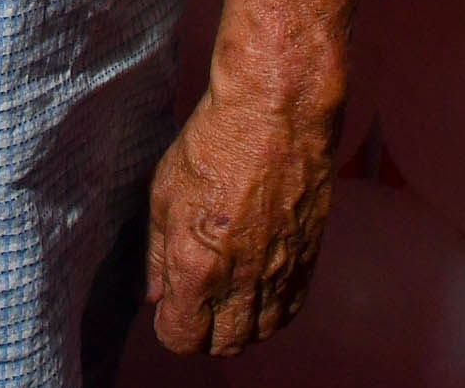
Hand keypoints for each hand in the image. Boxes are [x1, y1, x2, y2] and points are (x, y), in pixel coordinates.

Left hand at [144, 87, 333, 356]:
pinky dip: (270, 311)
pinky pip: (289, 311)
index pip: (182, 337)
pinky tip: (255, 290)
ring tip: (223, 297)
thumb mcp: (164, 195)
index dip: (169, 328)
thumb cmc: (211, 146)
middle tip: (192, 303)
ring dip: (238, 325)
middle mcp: (242, 282)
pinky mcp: (308, 262)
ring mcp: (279, 274)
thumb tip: (156, 295)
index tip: (166, 308)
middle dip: (202, 334)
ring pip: (259, 334)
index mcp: (198, 268)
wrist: (276, 117)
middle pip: (223, 346)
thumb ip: (158, 254)